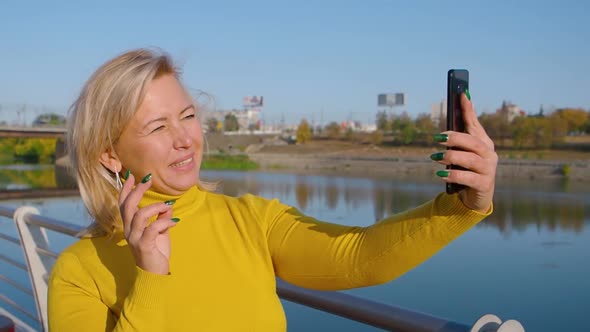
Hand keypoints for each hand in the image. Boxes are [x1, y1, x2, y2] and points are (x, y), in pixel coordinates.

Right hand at [118, 173, 177, 274]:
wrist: (156, 274)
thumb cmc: (157, 251)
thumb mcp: (161, 231)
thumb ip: (162, 217)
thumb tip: (168, 205)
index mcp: (130, 225)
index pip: (123, 203)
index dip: (126, 189)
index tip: (131, 174)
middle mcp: (129, 230)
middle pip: (128, 205)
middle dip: (137, 190)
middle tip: (148, 178)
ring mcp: (134, 238)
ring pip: (140, 215)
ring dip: (156, 207)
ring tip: (168, 205)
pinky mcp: (144, 246)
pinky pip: (152, 229)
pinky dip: (164, 222)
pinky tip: (174, 222)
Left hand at [435, 93, 497, 212]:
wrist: (475, 198)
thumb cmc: (466, 171)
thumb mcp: (462, 154)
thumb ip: (458, 140)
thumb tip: (446, 124)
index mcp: (483, 143)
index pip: (475, 123)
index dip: (468, 109)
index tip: (461, 94)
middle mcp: (489, 154)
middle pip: (473, 142)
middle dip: (455, 138)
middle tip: (438, 138)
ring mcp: (488, 169)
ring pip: (471, 159)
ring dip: (452, 157)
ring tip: (436, 158)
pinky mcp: (484, 184)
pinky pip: (468, 178)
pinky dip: (454, 175)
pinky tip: (441, 174)